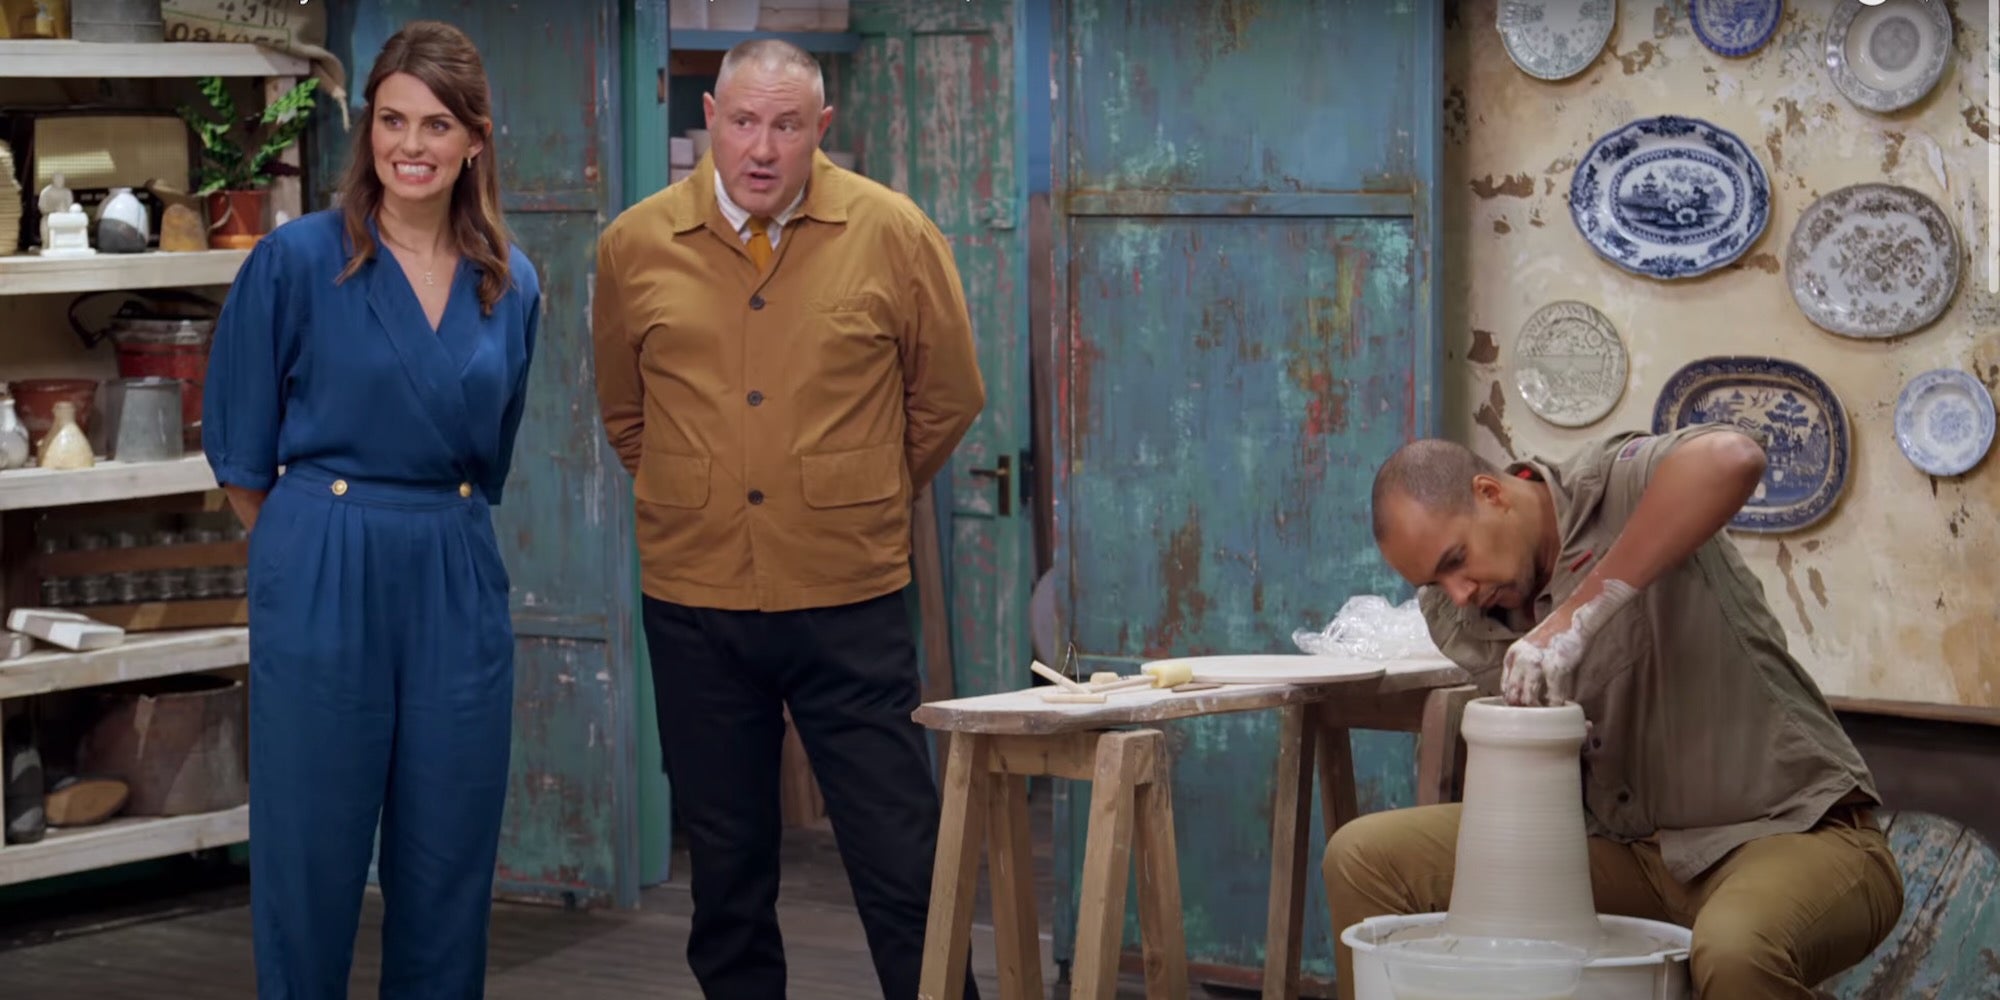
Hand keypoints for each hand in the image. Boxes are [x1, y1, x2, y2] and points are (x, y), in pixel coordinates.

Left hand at [1500, 578, 1637, 705]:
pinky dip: (1557, 707)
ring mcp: (1537, 664)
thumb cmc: (1554, 637)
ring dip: (1538, 712)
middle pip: (1513, 697)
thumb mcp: (1529, 650)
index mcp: (1511, 656)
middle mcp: (1520, 660)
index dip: (1514, 704)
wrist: (1572, 619)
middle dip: (1523, 711)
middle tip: (1536, 718)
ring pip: (1529, 700)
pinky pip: (1553, 697)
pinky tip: (1561, 708)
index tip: (1523, 712)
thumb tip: (1522, 697)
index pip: (1505, 688)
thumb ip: (1522, 670)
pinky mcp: (1556, 667)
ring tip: (1547, 715)